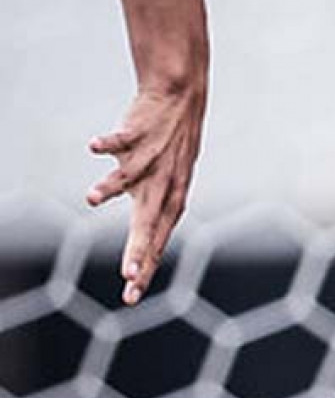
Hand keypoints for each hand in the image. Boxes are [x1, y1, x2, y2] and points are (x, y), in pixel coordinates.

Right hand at [87, 85, 206, 304]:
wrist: (181, 101)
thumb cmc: (168, 151)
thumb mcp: (166, 186)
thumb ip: (153, 217)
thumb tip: (142, 250)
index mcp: (169, 199)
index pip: (157, 240)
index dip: (145, 267)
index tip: (131, 296)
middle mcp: (164, 182)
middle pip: (150, 219)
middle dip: (139, 247)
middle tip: (127, 274)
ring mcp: (154, 157)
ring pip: (132, 176)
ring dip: (110, 186)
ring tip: (90, 198)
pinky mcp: (142, 133)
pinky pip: (122, 138)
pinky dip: (108, 142)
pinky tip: (92, 146)